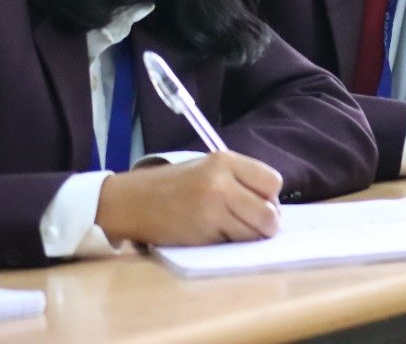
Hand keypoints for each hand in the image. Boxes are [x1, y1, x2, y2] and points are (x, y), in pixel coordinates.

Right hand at [95, 152, 281, 246]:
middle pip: (270, 212)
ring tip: (230, 228)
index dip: (270, 197)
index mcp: (225, 161)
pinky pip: (234, 244)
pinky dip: (230, 243)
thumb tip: (272, 206)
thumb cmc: (173, 185)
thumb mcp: (208, 167)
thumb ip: (240, 179)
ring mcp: (213, 209)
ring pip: (255, 232)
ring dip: (249, 236)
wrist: (132, 202)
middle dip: (267, 222)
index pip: (273, 181)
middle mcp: (222, 183)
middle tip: (252, 223)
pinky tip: (214, 234)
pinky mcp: (203, 234)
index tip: (259, 202)